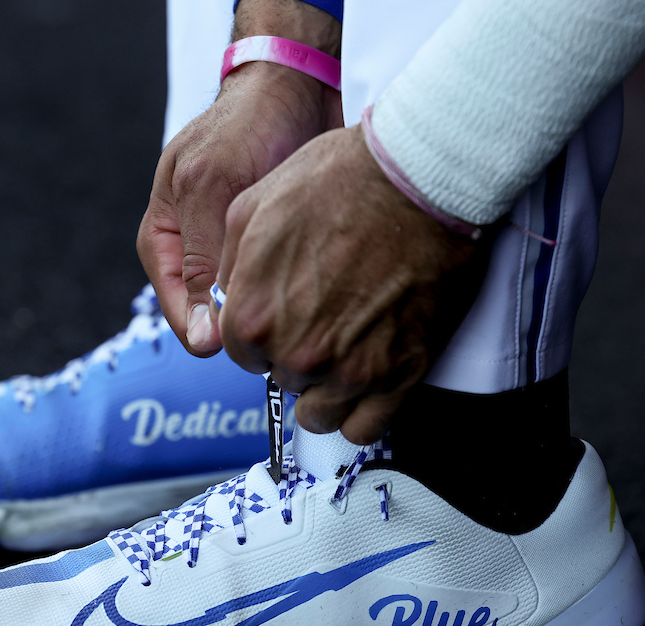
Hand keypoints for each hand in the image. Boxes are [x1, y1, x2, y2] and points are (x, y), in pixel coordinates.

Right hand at [138, 64, 340, 355]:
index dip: (217, 337)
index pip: (184, 318)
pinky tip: (321, 282)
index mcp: (163, 243)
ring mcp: (234, 252)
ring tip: (308, 301)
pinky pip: (282, 286)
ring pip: (255, 308)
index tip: (255, 339)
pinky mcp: (272, 247)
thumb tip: (202, 335)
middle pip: (220, 319)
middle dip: (254, 325)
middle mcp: (196, 254)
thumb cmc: (244, 122)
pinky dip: (300, 289)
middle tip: (290, 323)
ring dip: (280, 309)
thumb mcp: (210, 185)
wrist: (293, 85)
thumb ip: (201, 259)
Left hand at [215, 125, 489, 443]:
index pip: (243, 354)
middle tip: (327, 314)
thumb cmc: (341, 181)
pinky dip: (363, 411)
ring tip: (347, 348)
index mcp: (253, 317)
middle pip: (283, 379)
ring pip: (320, 413)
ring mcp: (349, 371)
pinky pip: (364, 427)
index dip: (265, 330)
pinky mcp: (398, 377)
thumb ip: (228, 266)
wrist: (420, 179)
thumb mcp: (253, 206)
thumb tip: (224, 299)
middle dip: (297, 353)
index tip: (288, 312)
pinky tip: (368, 381)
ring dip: (327, 388)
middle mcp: (296, 353)